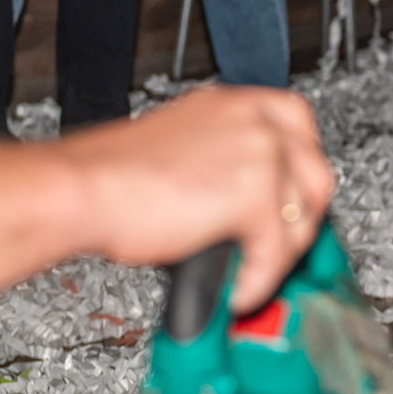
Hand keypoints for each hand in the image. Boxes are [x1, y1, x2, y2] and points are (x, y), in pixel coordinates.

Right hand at [60, 84, 333, 313]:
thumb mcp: (184, 149)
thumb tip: (250, 201)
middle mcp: (254, 120)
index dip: (301, 172)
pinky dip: (258, 279)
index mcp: (236, 103)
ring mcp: (260, 154)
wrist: (77, 190)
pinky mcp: (254, 195)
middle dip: (302, 220)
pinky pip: (275, 251)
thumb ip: (225, 162)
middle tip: (279, 248)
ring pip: (302, 218)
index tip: (295, 200)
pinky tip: (236, 290)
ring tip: (249, 272)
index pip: (300, 128)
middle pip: (315, 174)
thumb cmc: (108, 177)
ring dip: (280, 255)